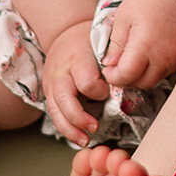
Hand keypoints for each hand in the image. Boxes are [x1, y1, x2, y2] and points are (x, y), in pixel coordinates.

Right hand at [37, 20, 108, 145]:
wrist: (65, 35)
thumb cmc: (89, 41)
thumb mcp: (103, 44)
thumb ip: (113, 61)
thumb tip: (128, 79)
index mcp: (76, 59)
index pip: (86, 82)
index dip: (99, 91)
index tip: (108, 91)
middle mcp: (60, 73)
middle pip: (64, 99)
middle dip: (79, 117)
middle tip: (95, 127)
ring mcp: (50, 84)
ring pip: (55, 111)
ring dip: (70, 129)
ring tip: (84, 140)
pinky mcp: (48, 94)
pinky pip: (54, 114)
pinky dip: (65, 128)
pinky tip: (76, 137)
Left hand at [99, 0, 175, 89]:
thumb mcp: (123, 17)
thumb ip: (115, 43)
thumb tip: (109, 64)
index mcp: (144, 47)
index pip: (126, 76)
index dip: (113, 77)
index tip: (107, 68)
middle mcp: (162, 58)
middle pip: (141, 83)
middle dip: (126, 79)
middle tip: (118, 66)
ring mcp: (175, 58)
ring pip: (154, 79)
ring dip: (141, 75)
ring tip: (133, 59)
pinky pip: (166, 71)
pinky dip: (154, 69)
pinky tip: (148, 55)